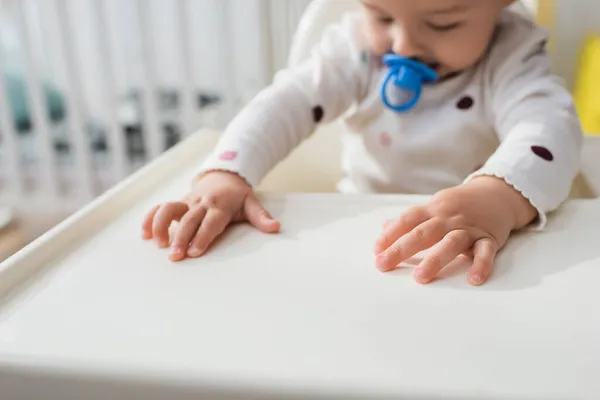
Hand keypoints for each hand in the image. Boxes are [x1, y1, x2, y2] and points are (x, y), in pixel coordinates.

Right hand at [142, 171, 279, 260]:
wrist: (224, 174)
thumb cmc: (238, 195)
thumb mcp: (252, 203)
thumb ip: (261, 217)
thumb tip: (275, 228)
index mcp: (220, 205)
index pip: (210, 222)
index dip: (202, 236)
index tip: (195, 251)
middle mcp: (201, 203)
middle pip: (188, 220)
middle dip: (180, 238)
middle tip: (175, 257)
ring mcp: (187, 202)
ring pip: (169, 209)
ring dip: (161, 226)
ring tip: (158, 244)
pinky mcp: (178, 203)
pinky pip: (160, 208)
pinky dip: (150, 219)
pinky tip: (144, 234)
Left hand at [374, 177, 536, 285]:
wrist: (499, 193)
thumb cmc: (459, 205)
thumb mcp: (434, 207)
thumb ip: (411, 219)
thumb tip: (383, 227)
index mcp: (433, 210)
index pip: (407, 220)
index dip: (390, 234)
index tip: (376, 250)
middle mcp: (449, 218)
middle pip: (423, 232)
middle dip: (401, 248)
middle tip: (383, 264)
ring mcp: (469, 228)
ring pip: (451, 242)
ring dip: (435, 259)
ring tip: (419, 277)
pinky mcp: (489, 238)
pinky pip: (486, 252)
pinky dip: (481, 264)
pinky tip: (473, 279)